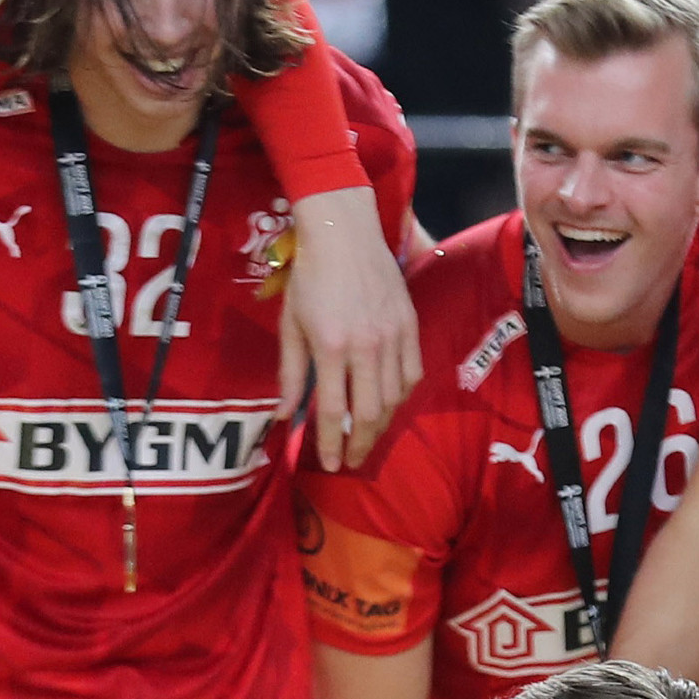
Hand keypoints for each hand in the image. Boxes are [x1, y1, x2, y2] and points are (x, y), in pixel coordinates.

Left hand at [278, 190, 422, 467]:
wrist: (345, 233)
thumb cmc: (310, 277)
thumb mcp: (290, 324)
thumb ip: (290, 373)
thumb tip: (286, 416)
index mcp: (330, 347)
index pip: (333, 412)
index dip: (332, 444)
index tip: (332, 465)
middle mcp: (365, 346)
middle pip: (369, 413)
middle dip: (360, 444)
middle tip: (352, 460)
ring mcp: (392, 336)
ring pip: (394, 398)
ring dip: (381, 425)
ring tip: (368, 437)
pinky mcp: (410, 325)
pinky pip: (412, 374)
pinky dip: (401, 397)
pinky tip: (389, 404)